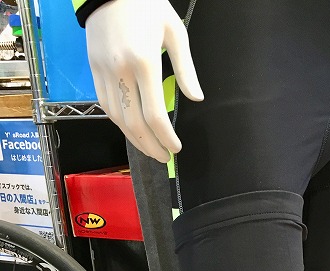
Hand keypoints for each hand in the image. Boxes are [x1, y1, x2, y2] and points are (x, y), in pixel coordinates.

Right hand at [85, 0, 203, 162]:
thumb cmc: (147, 6)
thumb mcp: (175, 32)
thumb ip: (186, 69)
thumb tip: (196, 98)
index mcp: (144, 63)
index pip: (155, 115)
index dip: (166, 137)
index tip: (176, 148)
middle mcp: (121, 72)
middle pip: (135, 123)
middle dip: (151, 146)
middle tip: (164, 157)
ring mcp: (104, 72)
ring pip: (118, 118)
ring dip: (134, 139)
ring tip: (150, 149)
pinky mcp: (94, 71)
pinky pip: (106, 105)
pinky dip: (120, 123)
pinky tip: (132, 131)